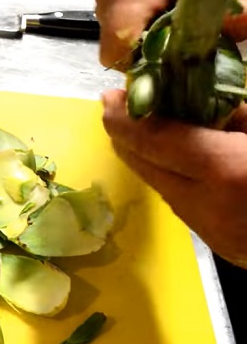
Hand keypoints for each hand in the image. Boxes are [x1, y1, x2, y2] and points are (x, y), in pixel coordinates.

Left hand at [101, 89, 246, 266]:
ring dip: (147, 158)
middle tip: (117, 107)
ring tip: (144, 129)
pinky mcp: (224, 247)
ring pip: (162, 189)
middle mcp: (210, 206)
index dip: (125, 115)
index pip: (154, 138)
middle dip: (126, 135)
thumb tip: (212, 100)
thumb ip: (242, 115)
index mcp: (229, 171)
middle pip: (147, 166)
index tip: (110, 95)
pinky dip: (173, 179)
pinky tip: (179, 163)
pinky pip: (185, 206)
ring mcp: (215, 232)